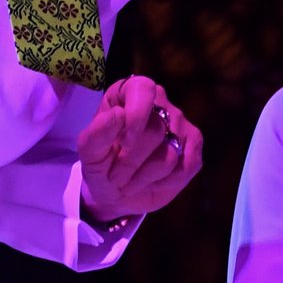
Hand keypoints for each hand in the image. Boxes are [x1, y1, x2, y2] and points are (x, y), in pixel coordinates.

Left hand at [77, 76, 202, 221]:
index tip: (123, 143)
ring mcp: (179, 122)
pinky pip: (187, 166)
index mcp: (127, 93)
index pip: (143, 89)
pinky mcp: (193, 145)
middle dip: (132, 161)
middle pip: (157, 129)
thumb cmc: (101, 167)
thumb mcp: (89, 154)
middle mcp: (158, 102)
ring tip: (130, 181)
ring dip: (145, 176)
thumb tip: (118, 114)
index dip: (136, 116)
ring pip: (170, 153)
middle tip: (116, 175)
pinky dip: (165, 182)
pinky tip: (152, 182)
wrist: (117, 193)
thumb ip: (96, 134)